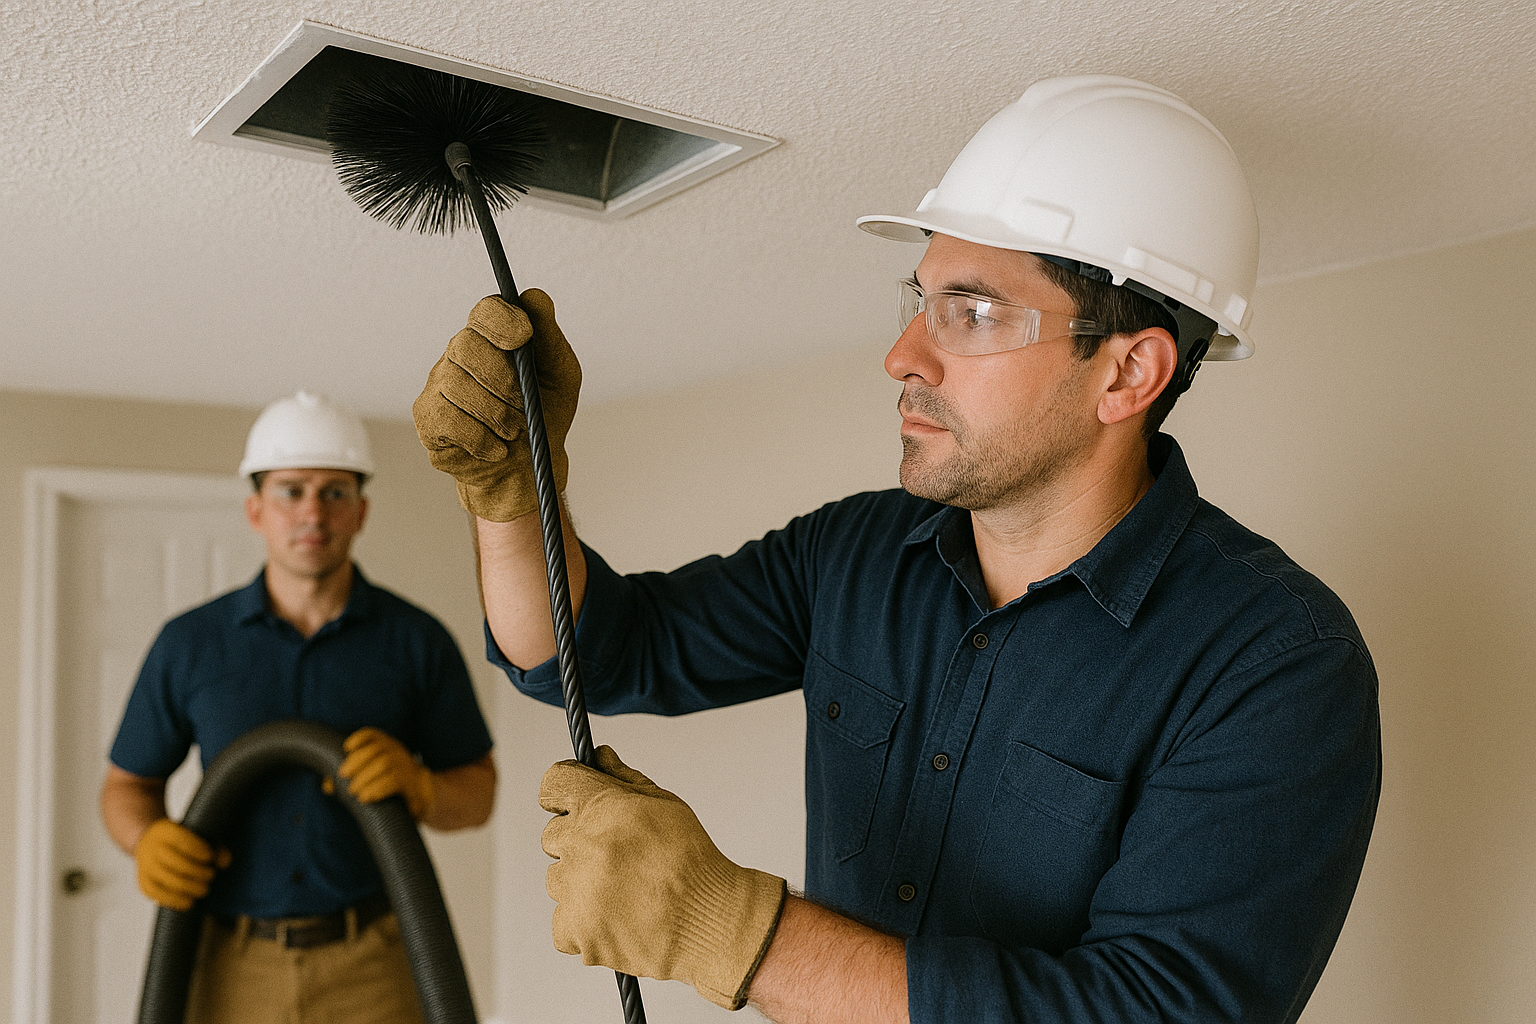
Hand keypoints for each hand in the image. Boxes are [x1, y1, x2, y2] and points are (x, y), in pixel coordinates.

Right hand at [134, 818, 229, 911]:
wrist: (148, 842)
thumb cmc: (181, 841)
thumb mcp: (196, 835)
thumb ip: (214, 846)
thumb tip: (225, 863)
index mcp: (166, 832)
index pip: (181, 841)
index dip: (198, 850)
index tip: (210, 857)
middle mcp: (151, 848)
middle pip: (176, 863)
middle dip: (197, 872)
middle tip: (212, 876)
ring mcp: (145, 867)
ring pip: (167, 880)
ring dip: (189, 888)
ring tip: (205, 890)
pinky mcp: (143, 882)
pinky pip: (157, 894)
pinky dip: (174, 900)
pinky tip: (189, 902)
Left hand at [337, 727, 435, 819]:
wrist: (421, 796)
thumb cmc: (388, 784)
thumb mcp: (370, 777)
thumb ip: (350, 778)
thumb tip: (328, 785)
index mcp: (387, 746)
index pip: (373, 735)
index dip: (359, 738)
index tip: (346, 748)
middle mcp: (398, 752)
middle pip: (377, 749)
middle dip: (356, 761)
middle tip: (342, 776)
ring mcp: (406, 766)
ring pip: (385, 763)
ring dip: (365, 777)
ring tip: (352, 791)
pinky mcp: (411, 783)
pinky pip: (394, 781)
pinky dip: (377, 788)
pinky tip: (365, 797)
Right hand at [413, 290, 581, 521]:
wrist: (529, 468)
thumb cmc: (544, 415)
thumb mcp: (560, 377)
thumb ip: (549, 337)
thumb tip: (534, 296)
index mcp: (491, 337)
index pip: (486, 310)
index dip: (502, 320)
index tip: (524, 337)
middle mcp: (459, 354)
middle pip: (466, 345)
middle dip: (502, 378)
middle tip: (522, 403)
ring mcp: (438, 385)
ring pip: (457, 385)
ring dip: (496, 413)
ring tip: (514, 430)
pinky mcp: (428, 419)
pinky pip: (448, 420)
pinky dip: (481, 438)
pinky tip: (496, 447)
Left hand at [540, 746, 786, 1009]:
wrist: (710, 921)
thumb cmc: (692, 860)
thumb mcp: (665, 803)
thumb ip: (623, 778)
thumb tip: (598, 756)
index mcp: (601, 807)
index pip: (553, 784)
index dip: (562, 793)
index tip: (571, 804)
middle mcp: (582, 845)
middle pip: (551, 835)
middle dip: (577, 841)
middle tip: (615, 856)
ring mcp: (576, 890)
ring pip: (556, 880)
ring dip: (579, 884)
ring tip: (622, 891)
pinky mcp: (575, 930)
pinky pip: (561, 922)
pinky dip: (583, 924)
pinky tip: (616, 919)